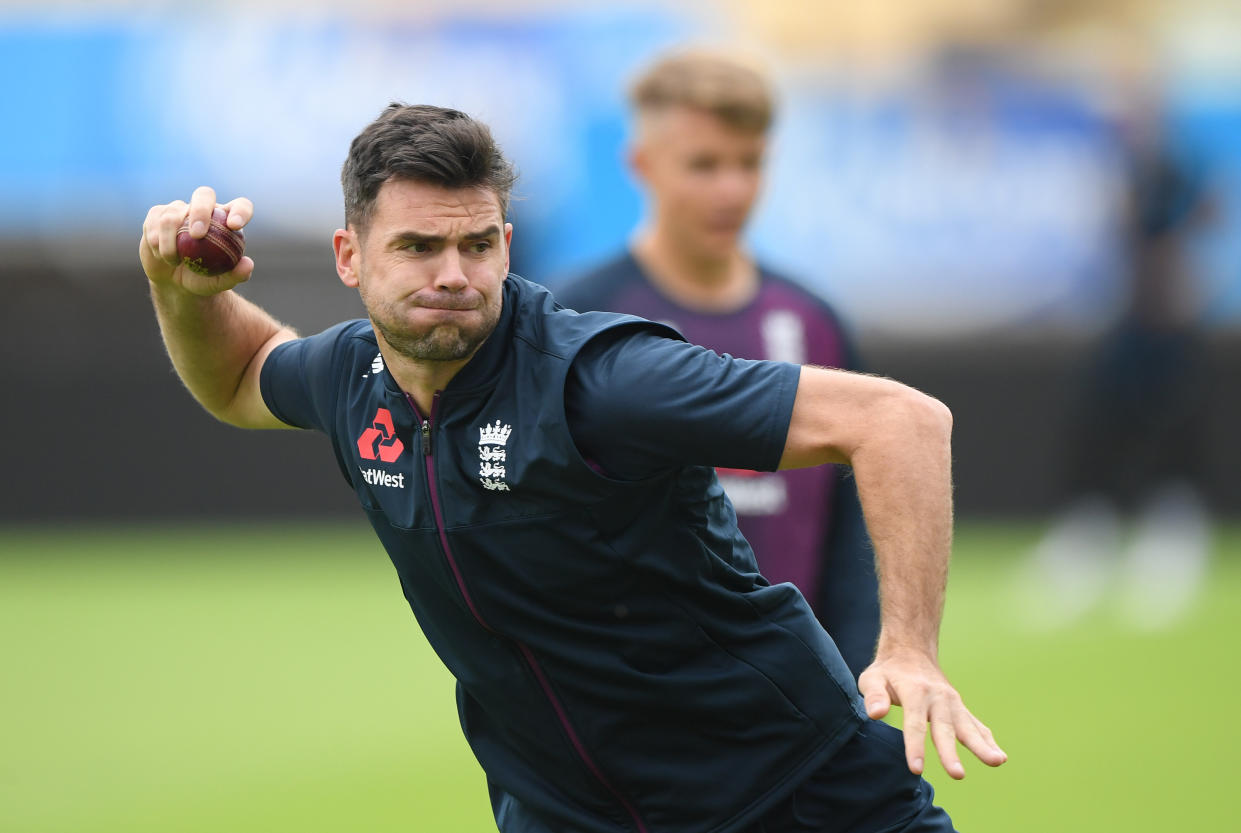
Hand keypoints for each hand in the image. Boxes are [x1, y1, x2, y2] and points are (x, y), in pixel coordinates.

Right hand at [139, 185, 254, 295]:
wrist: (174, 283)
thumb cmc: (203, 279)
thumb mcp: (220, 282)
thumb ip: (236, 274)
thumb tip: (247, 264)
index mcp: (226, 220)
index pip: (240, 206)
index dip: (240, 211)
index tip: (234, 225)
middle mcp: (204, 209)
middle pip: (204, 195)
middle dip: (200, 211)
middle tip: (197, 235)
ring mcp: (179, 209)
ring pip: (172, 215)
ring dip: (170, 242)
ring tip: (174, 261)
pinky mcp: (157, 215)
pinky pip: (154, 222)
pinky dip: (157, 243)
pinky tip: (161, 256)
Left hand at [858, 647, 1005, 779]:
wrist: (911, 651)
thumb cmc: (888, 671)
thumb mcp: (872, 678)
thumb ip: (873, 695)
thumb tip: (876, 714)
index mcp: (914, 690)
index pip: (914, 722)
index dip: (915, 746)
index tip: (916, 769)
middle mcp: (938, 696)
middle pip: (944, 727)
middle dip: (950, 752)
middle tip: (957, 775)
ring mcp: (952, 702)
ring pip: (967, 726)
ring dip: (981, 745)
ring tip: (997, 761)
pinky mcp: (959, 708)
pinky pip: (975, 724)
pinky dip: (987, 740)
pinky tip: (998, 756)